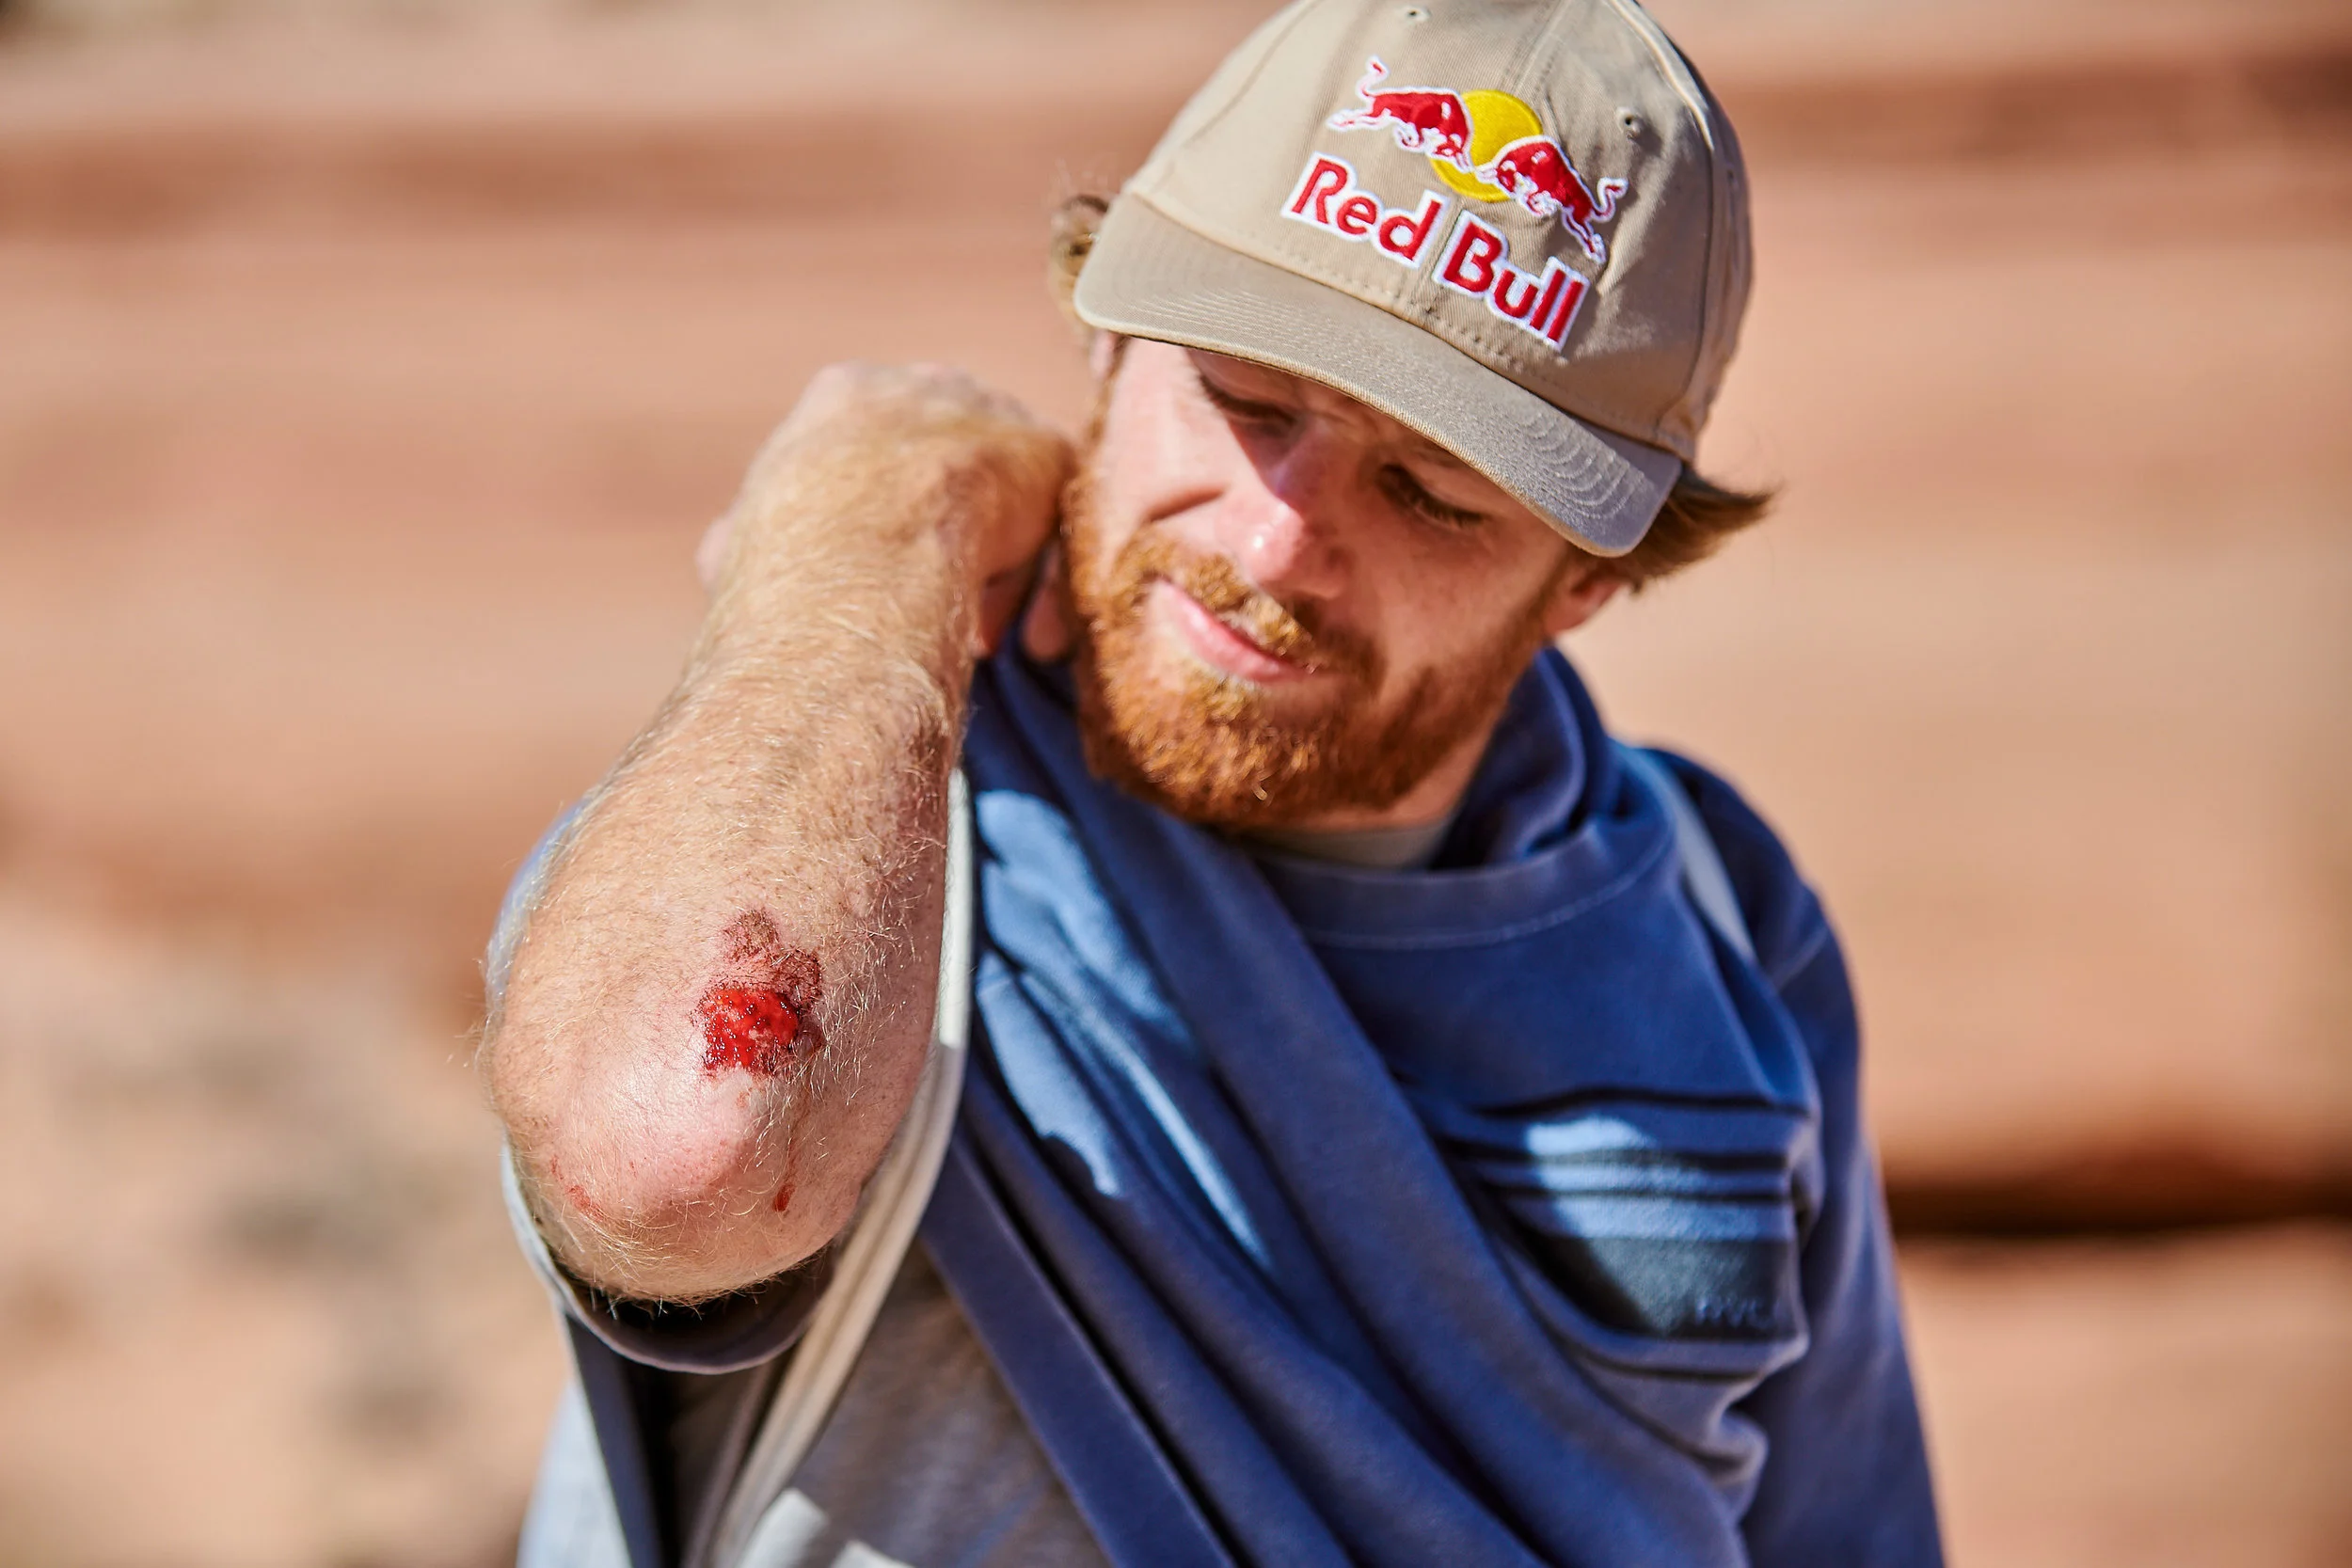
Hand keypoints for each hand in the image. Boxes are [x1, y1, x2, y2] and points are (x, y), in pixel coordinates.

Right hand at [697, 362, 1073, 654]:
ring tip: (981, 635)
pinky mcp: (1047, 452)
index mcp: (841, 398)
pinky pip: (1056, 523)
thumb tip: (727, 552)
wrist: (859, 554)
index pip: (873, 444)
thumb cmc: (785, 564)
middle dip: (951, 539)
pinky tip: (1027, 643)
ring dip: (996, 571)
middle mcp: (920, 386)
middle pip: (951, 464)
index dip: (881, 520)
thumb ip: (749, 534)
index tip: (881, 579)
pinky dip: (1042, 588)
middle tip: (943, 610)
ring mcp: (989, 413)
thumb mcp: (739, 543)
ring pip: (1006, 498)